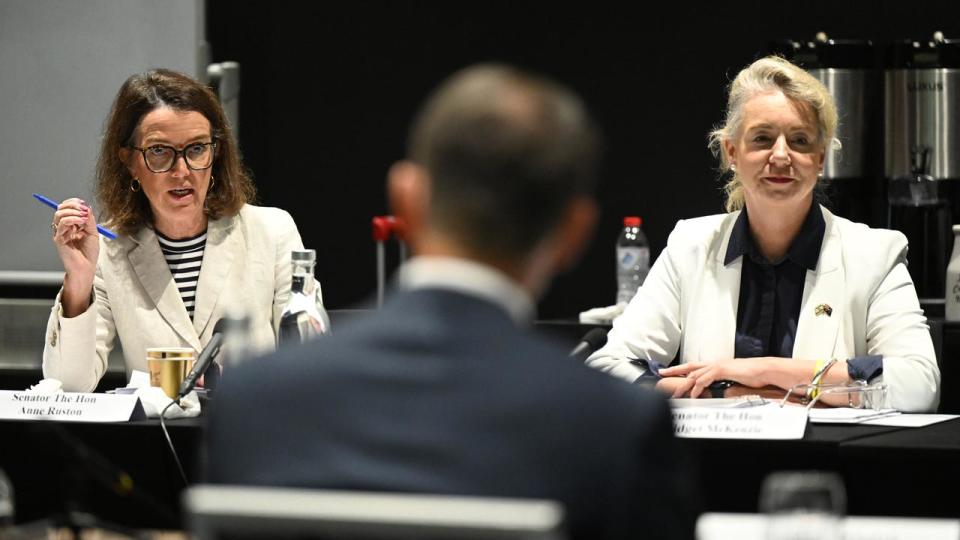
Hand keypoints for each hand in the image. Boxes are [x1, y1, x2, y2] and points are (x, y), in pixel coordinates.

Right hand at [52, 198, 99, 315]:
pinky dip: (72, 219)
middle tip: (84, 209)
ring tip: (84, 217)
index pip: (67, 208)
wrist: (86, 267)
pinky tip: (81, 223)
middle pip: (61, 209)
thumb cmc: (89, 253)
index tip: (84, 204)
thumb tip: (87, 207)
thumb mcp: (93, 232)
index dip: (74, 203)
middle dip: (72, 205)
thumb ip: (89, 220)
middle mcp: (63, 228)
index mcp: (71, 225)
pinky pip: (62, 224)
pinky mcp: (58, 239)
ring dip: (73, 212)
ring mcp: (60, 233)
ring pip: (59, 214)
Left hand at [659, 358, 774, 398]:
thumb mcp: (733, 380)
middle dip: (674, 370)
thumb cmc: (752, 376)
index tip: (669, 372)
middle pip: (689, 367)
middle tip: (661, 374)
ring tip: (676, 395)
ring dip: (684, 385)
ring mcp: (718, 365)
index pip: (694, 366)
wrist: (765, 370)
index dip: (681, 369)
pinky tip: (694, 395)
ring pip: (695, 374)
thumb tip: (716, 391)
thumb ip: (722, 384)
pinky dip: (698, 388)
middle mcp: (714, 363)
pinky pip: (706, 379)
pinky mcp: (723, 370)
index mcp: (716, 365)